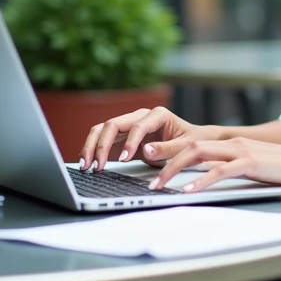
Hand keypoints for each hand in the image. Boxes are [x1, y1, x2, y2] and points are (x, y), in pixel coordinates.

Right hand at [78, 107, 219, 171]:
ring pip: (103, 129)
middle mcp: (140, 116)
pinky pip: (103, 139)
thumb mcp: (186, 147)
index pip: (137, 125)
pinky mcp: (123, 136)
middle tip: (96, 166)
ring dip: (92, 146)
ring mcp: (130, 124)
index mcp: (158, 114)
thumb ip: (167, 149)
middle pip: (113, 124)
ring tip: (86, 166)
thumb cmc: (192, 141)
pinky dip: (94, 149)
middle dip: (102, 144)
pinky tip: (87, 162)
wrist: (194, 140)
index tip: (124, 160)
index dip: (129, 142)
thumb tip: (145, 150)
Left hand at [149, 136, 280, 192]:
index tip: (146, 160)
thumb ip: (228, 168)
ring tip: (158, 186)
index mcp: (229, 143)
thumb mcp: (248, 165)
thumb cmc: (280, 168)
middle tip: (144, 174)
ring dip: (174, 169)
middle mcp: (231, 143)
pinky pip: (220, 170)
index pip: (192, 142)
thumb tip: (204, 178)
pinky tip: (189, 191)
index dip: (167, 149)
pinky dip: (202, 181)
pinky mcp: (250, 163)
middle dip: (163, 158)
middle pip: (189, 144)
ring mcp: (240, 151)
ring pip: (198, 153)